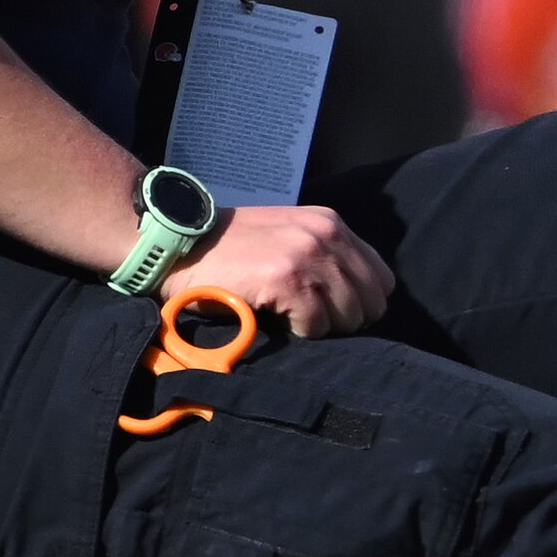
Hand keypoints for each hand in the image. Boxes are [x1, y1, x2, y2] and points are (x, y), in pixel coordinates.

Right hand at [167, 203, 391, 340]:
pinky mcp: (288, 280)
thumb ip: (324, 257)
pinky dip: (300, 332)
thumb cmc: (227, 250)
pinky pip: (318, 325)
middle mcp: (327, 236)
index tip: (333, 311)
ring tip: (289, 317)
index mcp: (331, 225)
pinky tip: (275, 318)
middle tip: (309, 320)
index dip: (361, 302)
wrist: (175, 245)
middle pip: (372, 302)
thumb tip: (356, 298)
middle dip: (345, 319)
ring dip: (322, 327)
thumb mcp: (286, 238)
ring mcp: (309, 257)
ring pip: (349, 316)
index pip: (381, 279)